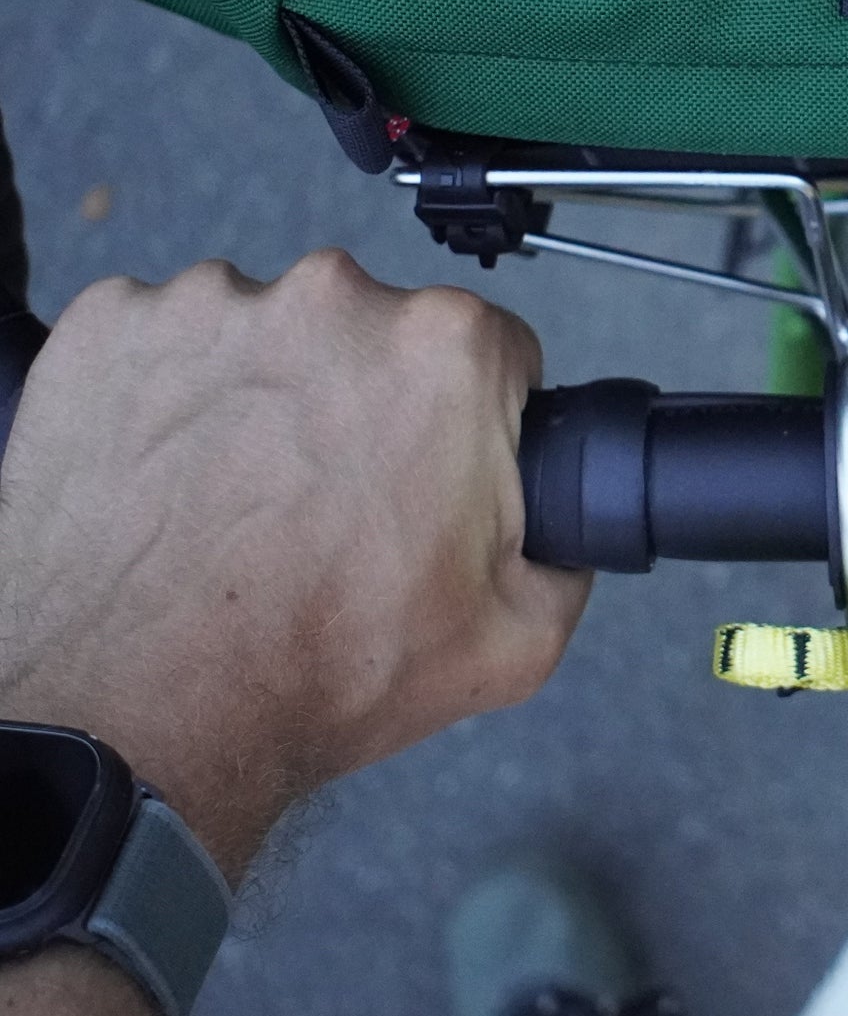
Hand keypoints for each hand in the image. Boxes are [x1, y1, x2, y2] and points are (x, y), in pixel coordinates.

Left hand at [0, 251, 587, 879]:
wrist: (141, 715)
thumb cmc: (311, 667)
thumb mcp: (515, 641)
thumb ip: (569, 560)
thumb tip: (566, 531)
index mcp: (445, 350)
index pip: (490, 348)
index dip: (467, 419)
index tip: (426, 468)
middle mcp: (331, 300)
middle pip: (372, 330)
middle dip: (360, 401)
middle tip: (329, 502)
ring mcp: (210, 306)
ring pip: (264, 331)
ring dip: (259, 396)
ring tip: (240, 501)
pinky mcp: (110, 329)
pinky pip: (161, 341)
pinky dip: (165, 397)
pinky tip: (172, 479)